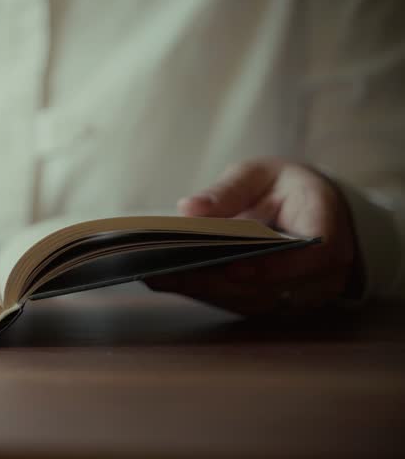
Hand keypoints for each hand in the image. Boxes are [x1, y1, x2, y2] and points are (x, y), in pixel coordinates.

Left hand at [146, 158, 358, 315]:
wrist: (310, 212)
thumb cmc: (285, 189)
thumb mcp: (261, 174)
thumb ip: (229, 190)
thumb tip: (189, 209)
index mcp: (325, 230)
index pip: (313, 257)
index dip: (274, 268)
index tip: (234, 267)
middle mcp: (317, 274)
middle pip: (268, 288)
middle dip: (215, 280)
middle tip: (167, 267)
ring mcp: (293, 295)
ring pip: (245, 300)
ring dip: (198, 288)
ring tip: (152, 271)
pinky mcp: (266, 303)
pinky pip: (231, 302)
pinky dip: (196, 290)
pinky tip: (160, 278)